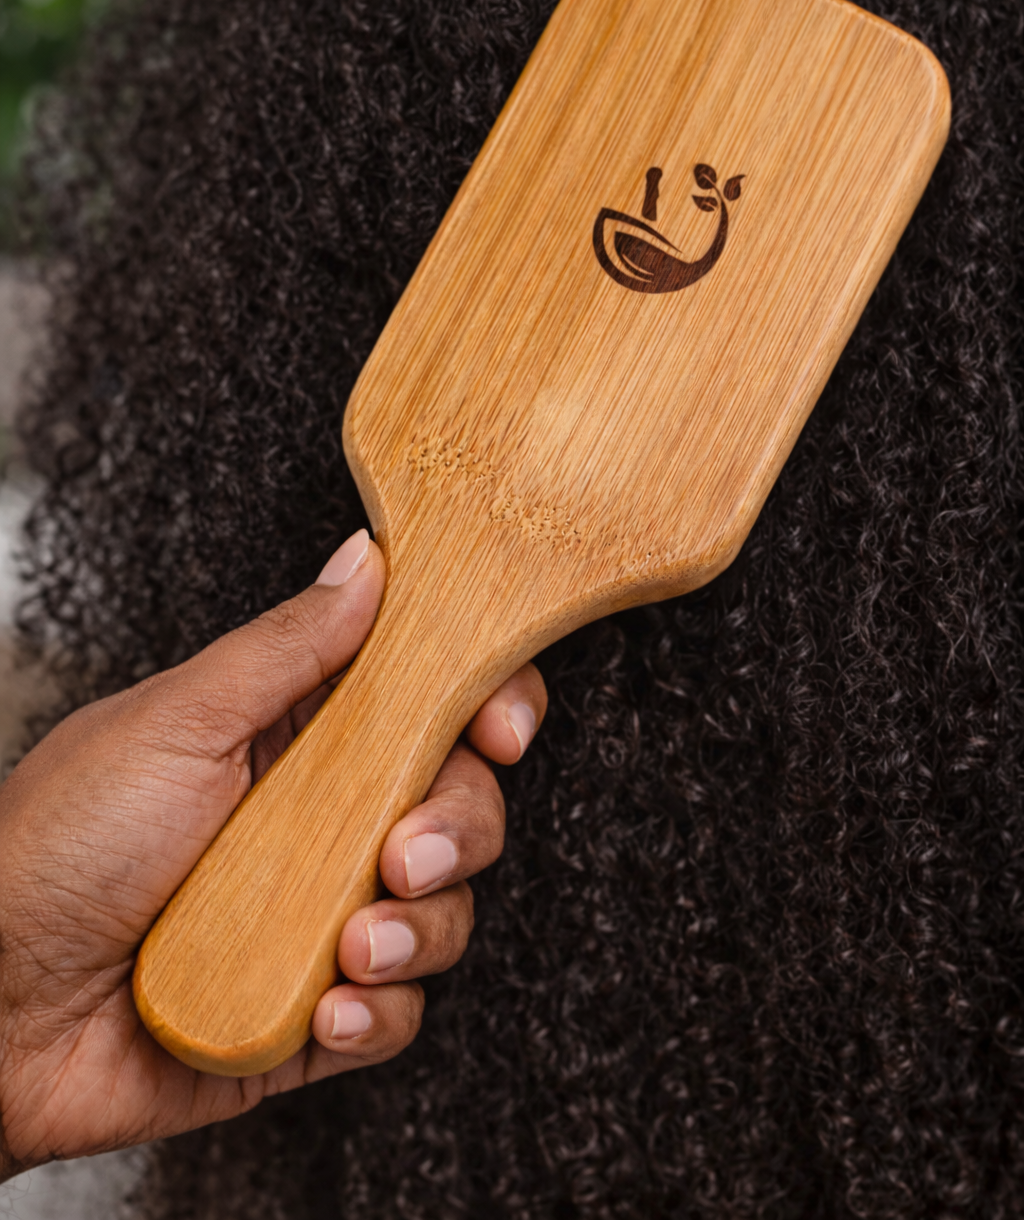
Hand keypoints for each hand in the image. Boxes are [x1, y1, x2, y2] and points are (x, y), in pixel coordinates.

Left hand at [0, 531, 545, 1174]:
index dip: (484, 703)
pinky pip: (395, 1012)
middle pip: (458, 802)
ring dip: (419, 930)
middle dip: (458, 827)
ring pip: (443, 910)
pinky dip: (377, 1014)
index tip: (500, 724)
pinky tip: (324, 1008)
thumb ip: (286, 649)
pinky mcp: (310, 1012)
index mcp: (291, 735)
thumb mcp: (174, 724)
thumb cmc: (53, 848)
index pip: (424, 700)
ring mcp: (317, 915)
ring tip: (349, 947)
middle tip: (403, 853)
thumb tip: (366, 561)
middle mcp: (317, 820)